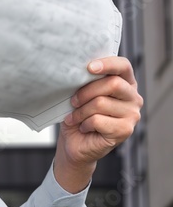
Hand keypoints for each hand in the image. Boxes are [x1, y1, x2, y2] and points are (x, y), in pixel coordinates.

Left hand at [54, 56, 141, 192]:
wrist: (75, 142)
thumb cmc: (78, 115)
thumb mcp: (80, 94)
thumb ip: (85, 81)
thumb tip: (75, 71)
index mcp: (125, 83)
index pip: (123, 66)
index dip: (107, 64)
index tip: (89, 67)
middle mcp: (133, 97)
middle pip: (113, 84)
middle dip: (86, 92)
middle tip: (73, 101)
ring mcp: (132, 114)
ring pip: (101, 103)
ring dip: (81, 111)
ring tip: (75, 117)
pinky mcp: (125, 130)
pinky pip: (98, 120)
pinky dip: (84, 124)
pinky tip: (84, 127)